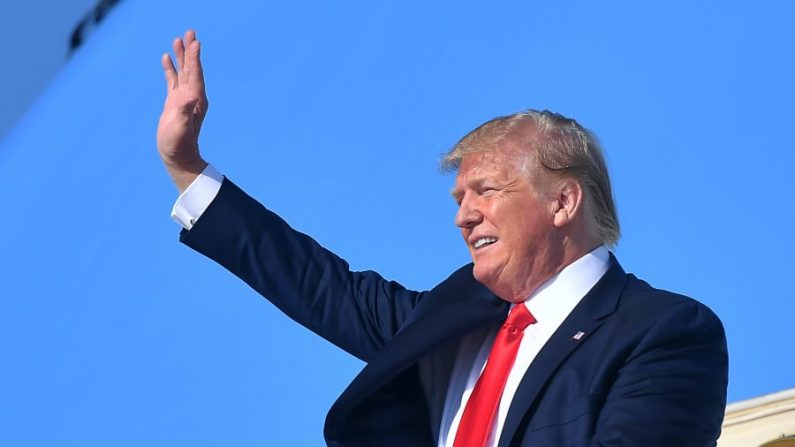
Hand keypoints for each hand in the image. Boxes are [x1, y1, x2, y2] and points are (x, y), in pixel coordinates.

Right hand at [157, 29, 208, 191]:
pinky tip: (166, 57)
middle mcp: (192, 97)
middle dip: (191, 50)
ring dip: (181, 56)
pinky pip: (173, 80)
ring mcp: (184, 98)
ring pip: (183, 72)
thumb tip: (189, 95)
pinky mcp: (174, 102)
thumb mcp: (181, 128)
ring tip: (179, 38)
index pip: (196, 74)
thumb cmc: (179, 144)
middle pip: (192, 68)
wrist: (178, 156)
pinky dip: (171, 68)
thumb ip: (184, 111)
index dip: (195, 58)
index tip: (196, 42)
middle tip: (191, 32)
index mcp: (196, 100)